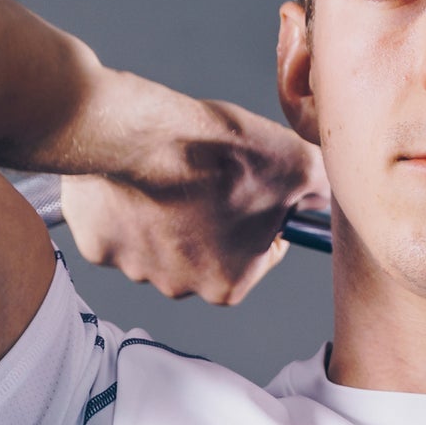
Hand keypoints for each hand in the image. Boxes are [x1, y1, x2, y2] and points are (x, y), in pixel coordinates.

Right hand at [58, 100, 327, 303]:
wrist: (144, 135)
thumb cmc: (218, 155)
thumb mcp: (296, 165)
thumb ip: (319, 187)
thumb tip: (330, 194)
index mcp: (229, 285)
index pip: (258, 254)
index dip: (263, 215)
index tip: (254, 187)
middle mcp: (180, 289)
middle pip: (204, 251)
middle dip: (209, 217)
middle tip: (209, 175)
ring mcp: (133, 268)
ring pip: (157, 239)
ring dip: (165, 211)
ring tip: (170, 170)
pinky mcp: (95, 244)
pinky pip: (115, 226)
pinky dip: (123, 204)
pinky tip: (134, 176)